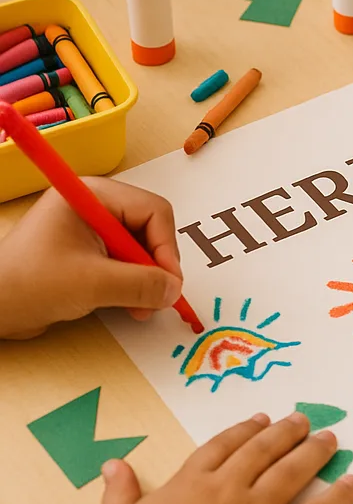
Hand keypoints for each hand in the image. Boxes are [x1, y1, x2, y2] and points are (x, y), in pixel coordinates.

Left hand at [0, 179, 182, 339]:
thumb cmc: (27, 284)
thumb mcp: (92, 284)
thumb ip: (140, 285)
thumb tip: (174, 290)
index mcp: (92, 196)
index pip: (152, 210)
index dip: (166, 246)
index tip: (169, 280)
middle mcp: (95, 207)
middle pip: (150, 229)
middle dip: (157, 265)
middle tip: (160, 295)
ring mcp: (92, 230)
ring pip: (141, 250)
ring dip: (147, 279)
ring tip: (143, 307)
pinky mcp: (89, 253)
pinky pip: (127, 264)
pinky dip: (134, 285)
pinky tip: (132, 306)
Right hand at [96, 412, 352, 503]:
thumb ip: (120, 493)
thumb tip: (113, 464)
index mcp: (190, 483)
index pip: (223, 447)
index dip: (245, 431)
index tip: (260, 420)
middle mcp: (229, 488)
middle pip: (264, 451)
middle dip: (286, 433)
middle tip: (304, 421)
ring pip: (293, 472)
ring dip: (315, 452)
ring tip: (330, 439)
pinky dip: (339, 497)